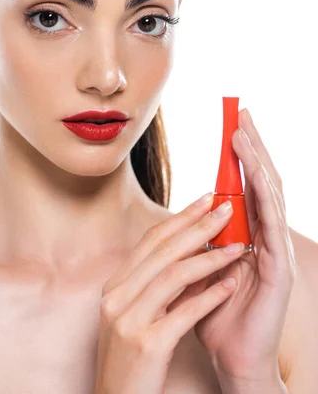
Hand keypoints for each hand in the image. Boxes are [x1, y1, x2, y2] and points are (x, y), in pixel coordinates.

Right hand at [93, 193, 247, 393]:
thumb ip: (151, 284)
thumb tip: (187, 251)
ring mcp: (129, 321)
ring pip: (174, 276)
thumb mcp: (132, 314)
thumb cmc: (130, 358)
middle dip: (199, 226)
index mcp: (114, 286)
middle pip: (163, 251)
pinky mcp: (147, 345)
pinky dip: (209, 296)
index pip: (150, 241)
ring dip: (210, 257)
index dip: (180, 218)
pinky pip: (184, 312)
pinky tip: (229, 285)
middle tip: (226, 209)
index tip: (205, 200)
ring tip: (237, 247)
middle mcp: (117, 297)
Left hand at [193, 108, 295, 386]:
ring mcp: (276, 250)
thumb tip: (195, 211)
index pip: (246, 186)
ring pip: (268, 195)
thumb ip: (204, 239)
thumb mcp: (203, 266)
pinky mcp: (279, 269)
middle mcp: (265, 237)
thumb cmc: (216, 313)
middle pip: (261, 182)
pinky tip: (257, 175)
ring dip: (256, 162)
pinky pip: (272, 225)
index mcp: (248, 235)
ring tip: (244, 132)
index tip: (231, 124)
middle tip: (241, 113)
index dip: (240, 155)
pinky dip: (264, 196)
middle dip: (251, 146)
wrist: (232, 360)